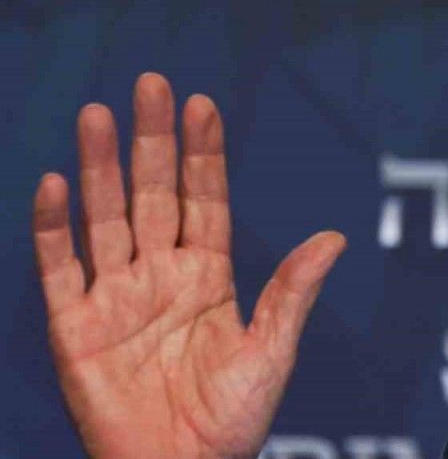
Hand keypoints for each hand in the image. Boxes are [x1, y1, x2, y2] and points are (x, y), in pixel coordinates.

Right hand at [32, 72, 346, 458]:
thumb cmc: (231, 421)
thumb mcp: (271, 352)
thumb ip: (292, 293)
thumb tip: (335, 238)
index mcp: (207, 276)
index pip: (202, 199)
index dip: (202, 154)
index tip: (202, 104)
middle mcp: (159, 275)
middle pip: (151, 193)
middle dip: (151, 141)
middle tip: (152, 84)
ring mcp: (115, 297)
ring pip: (104, 218)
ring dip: (99, 167)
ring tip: (98, 114)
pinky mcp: (75, 328)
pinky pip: (60, 269)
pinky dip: (54, 228)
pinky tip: (56, 183)